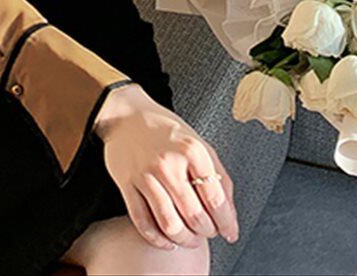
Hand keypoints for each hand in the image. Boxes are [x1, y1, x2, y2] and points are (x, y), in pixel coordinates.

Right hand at [93, 84, 238, 250]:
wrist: (126, 115)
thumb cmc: (165, 131)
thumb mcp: (199, 143)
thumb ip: (218, 175)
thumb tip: (229, 212)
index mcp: (192, 151)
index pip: (216, 200)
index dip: (227, 223)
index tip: (229, 233)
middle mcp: (169, 163)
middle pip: (195, 217)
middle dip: (207, 233)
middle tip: (208, 232)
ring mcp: (146, 175)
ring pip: (170, 225)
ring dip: (185, 240)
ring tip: (190, 239)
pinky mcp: (127, 183)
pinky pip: (143, 222)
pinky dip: (157, 238)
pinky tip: (167, 239)